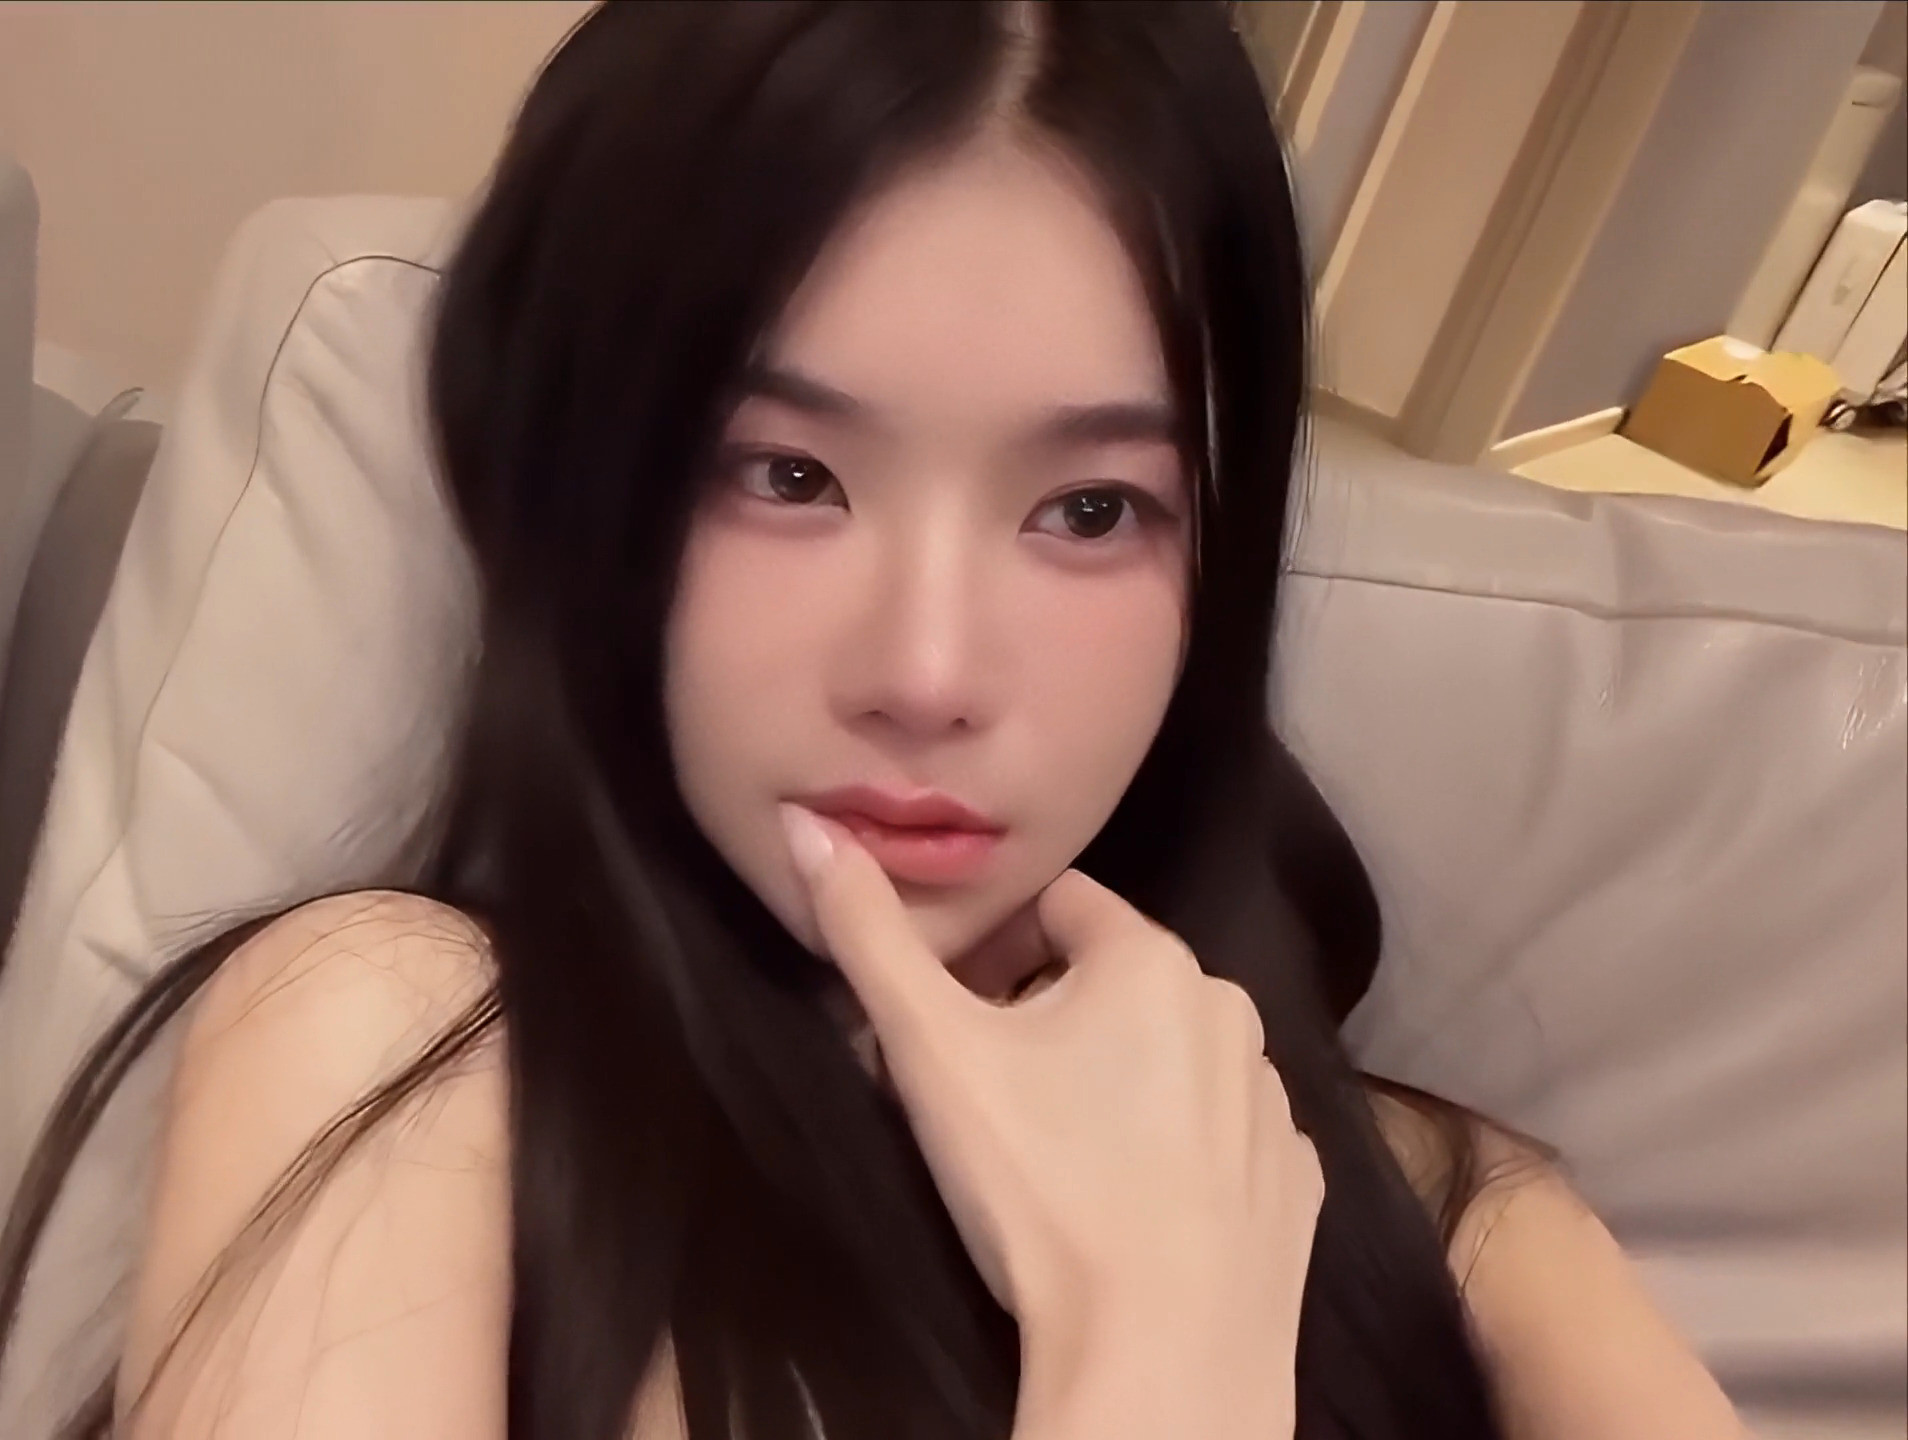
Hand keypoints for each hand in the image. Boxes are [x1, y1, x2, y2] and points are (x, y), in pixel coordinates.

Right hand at [781, 805, 1321, 1434]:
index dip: (991, 950)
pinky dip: (1174, 1148)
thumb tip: (808, 828)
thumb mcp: (932, 1053)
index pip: (1056, 905)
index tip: (952, 1016)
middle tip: (984, 1093)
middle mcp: (1228, 1007)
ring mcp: (1271, 1099)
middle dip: (1046, 1014)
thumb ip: (866, 934)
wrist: (1161, 1354)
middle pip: (1111, 980)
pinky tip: (1128, 1201)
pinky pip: (1219, 1134)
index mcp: (1149, 958)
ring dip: (1113, 1078)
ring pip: (1170, 1056)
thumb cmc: (1041, 1187)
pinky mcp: (1291, 1179)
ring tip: (1053, 1157)